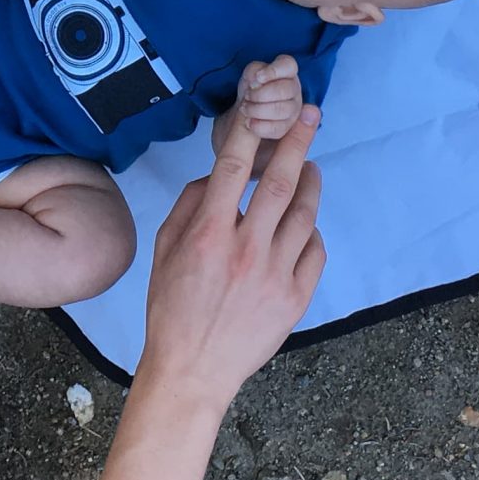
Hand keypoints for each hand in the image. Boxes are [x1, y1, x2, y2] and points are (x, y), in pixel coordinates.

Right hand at [134, 105, 324, 412]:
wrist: (193, 370)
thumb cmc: (171, 308)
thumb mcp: (163, 250)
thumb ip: (189, 205)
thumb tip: (218, 175)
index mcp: (208, 234)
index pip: (233, 168)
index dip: (251, 132)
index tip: (267, 109)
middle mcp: (246, 249)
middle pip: (281, 183)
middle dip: (298, 143)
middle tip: (310, 116)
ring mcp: (275, 274)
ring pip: (305, 215)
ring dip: (311, 183)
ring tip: (311, 168)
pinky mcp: (296, 298)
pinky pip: (315, 251)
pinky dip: (312, 232)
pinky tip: (304, 225)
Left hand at [230, 57, 303, 140]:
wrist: (244, 112)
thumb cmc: (249, 89)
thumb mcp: (248, 75)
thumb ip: (253, 72)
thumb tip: (258, 80)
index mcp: (286, 71)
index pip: (288, 65)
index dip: (273, 71)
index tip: (258, 78)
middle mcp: (294, 89)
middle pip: (285, 89)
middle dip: (261, 94)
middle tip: (247, 96)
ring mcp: (293, 109)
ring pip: (283, 110)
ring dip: (258, 110)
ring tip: (245, 109)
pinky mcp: (287, 127)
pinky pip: (278, 129)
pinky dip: (260, 126)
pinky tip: (250, 122)